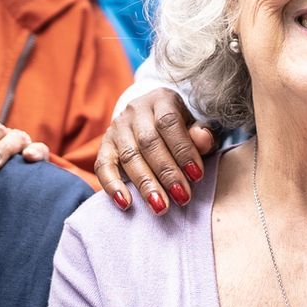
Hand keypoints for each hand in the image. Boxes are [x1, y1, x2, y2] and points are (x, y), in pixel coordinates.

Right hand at [95, 88, 213, 213]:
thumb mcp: (196, 124)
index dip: (183, 149)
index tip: (197, 176)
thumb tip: (204, 140)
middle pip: (148, 142)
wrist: (152, 118)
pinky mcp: (104, 145)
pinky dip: (112, 186)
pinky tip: (125, 203)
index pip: (169, 122)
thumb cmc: (181, 127)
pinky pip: (103, 166)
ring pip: (129, 156)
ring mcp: (117, 127)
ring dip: (145, 184)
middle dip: (167, 172)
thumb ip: (202, 134)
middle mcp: (136, 110)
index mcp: (162, 99)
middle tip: (182, 197)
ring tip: (160, 207)